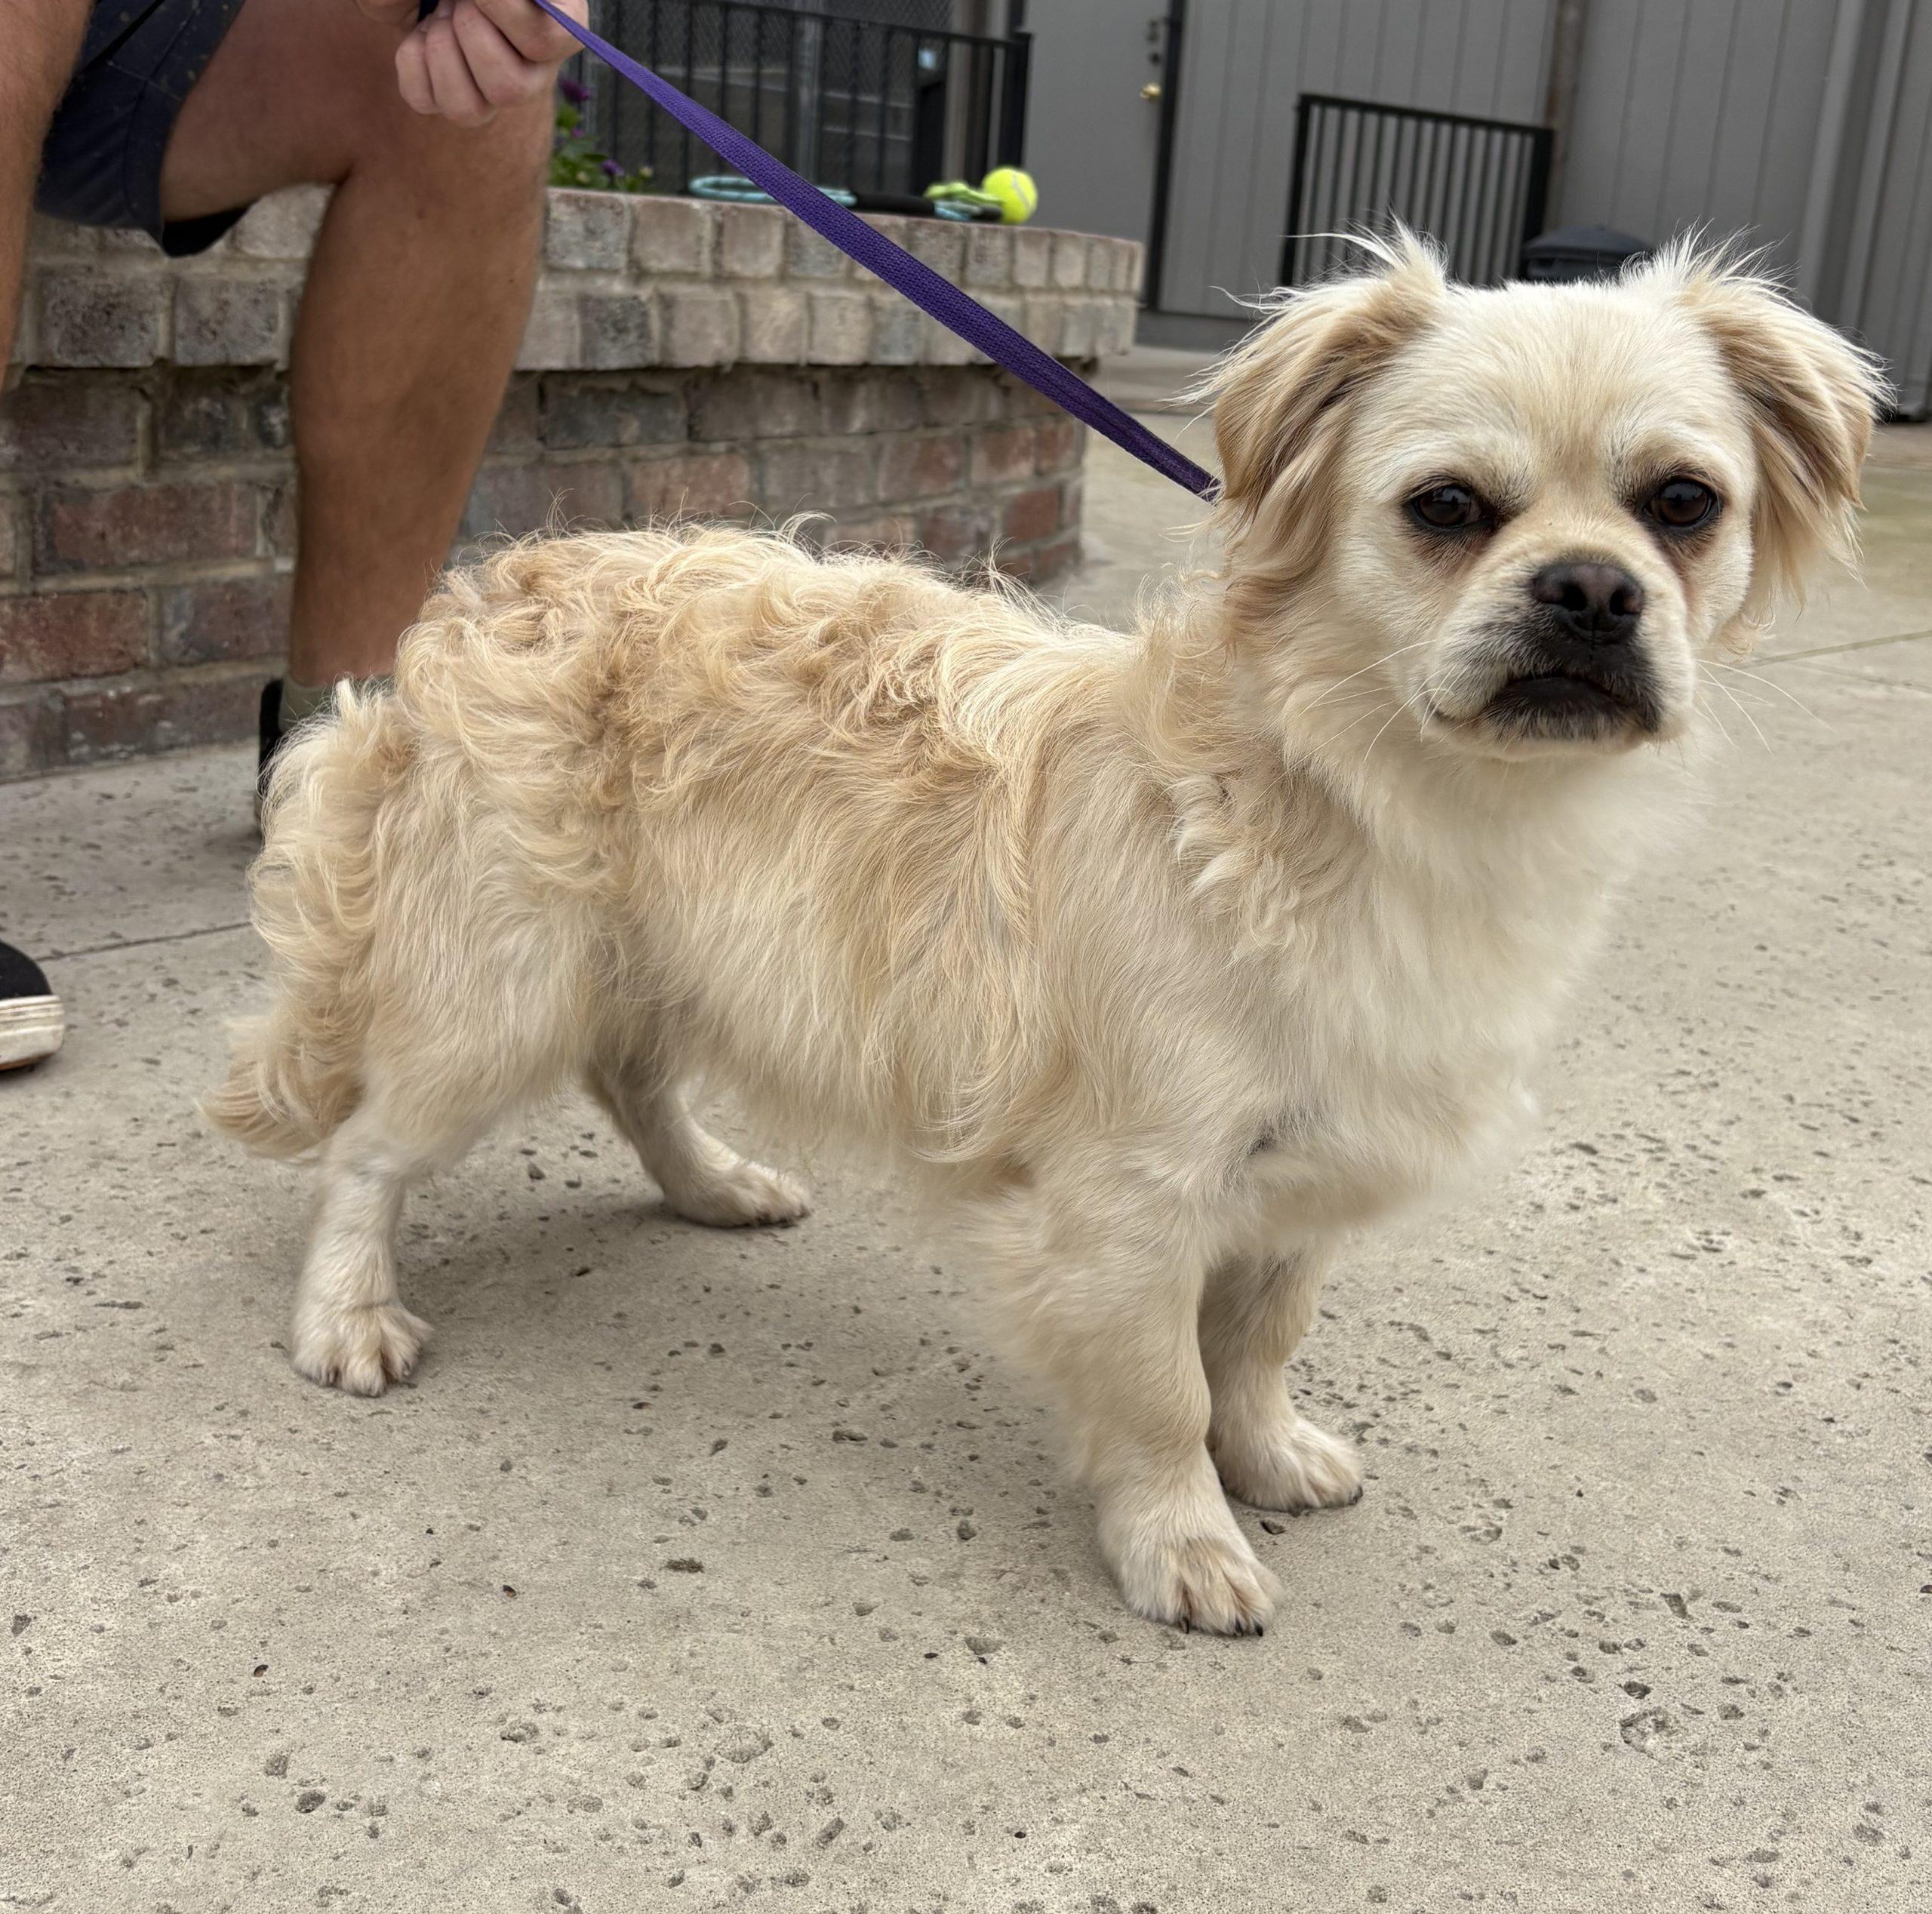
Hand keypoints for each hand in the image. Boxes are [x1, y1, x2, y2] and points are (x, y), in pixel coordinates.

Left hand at [366, 0, 586, 128]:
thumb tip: (477, 2)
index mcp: (560, 21)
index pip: (549, 41)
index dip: (502, 10)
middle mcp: (535, 67)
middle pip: (510, 90)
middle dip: (469, 30)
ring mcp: (493, 91)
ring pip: (468, 111)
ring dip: (440, 49)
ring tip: (440, 15)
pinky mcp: (451, 97)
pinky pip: (424, 101)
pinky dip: (410, 60)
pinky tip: (420, 34)